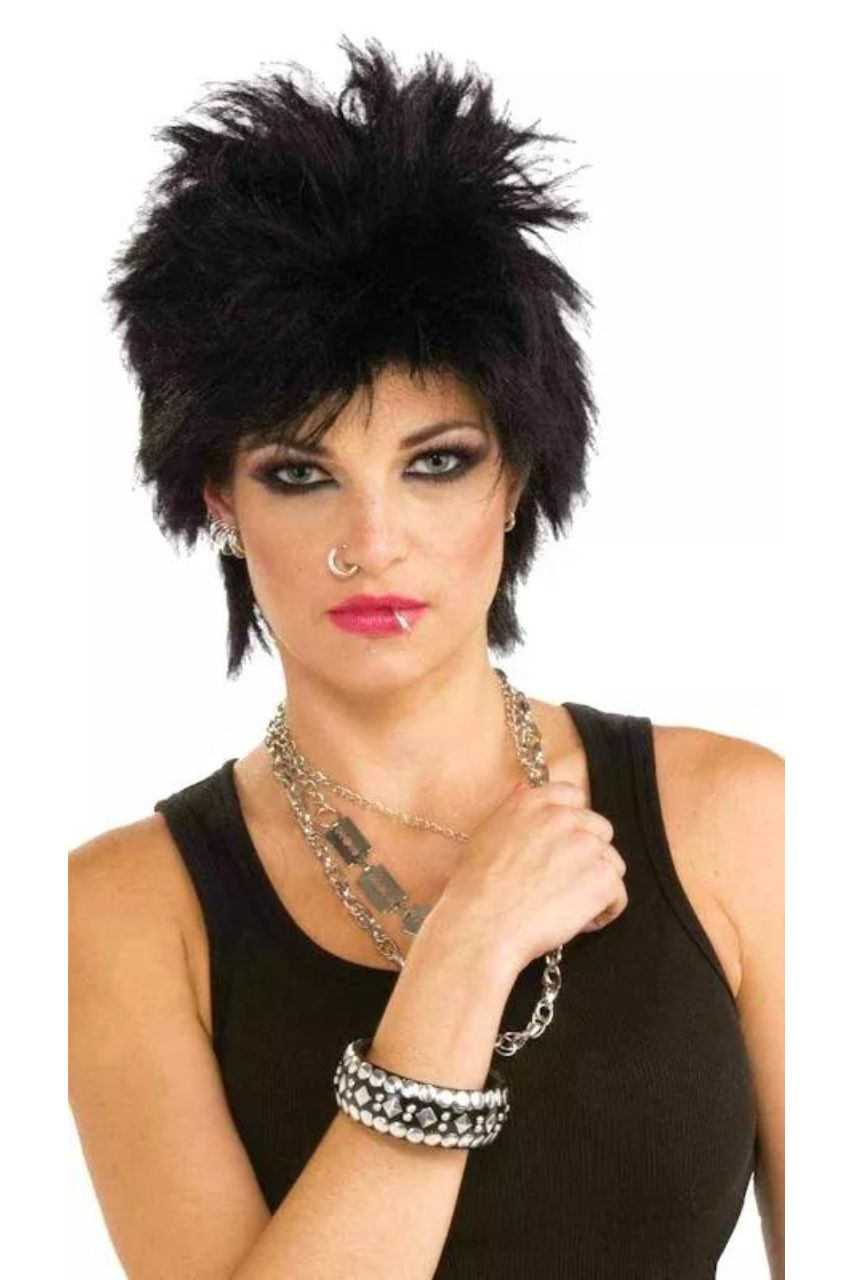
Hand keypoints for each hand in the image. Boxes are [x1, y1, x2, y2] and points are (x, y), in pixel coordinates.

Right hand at [432, 779, 627, 975]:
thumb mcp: (487, 832)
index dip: (574, 822)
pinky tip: (579, 922)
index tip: (567, 842)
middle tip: (566, 881)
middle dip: (589, 854)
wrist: (483, 923)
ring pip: (611, 863)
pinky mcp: (602, 878)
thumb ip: (513, 809)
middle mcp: (562, 817)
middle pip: (599, 829)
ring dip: (596, 883)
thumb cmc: (475, 887)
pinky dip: (604, 911)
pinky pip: (618, 895)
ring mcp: (586, 846)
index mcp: (532, 803)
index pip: (572, 796)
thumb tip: (524, 788)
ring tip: (569, 906)